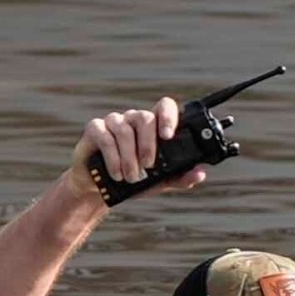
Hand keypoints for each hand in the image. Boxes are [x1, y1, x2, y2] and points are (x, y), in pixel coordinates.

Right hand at [67, 97, 197, 201]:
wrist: (101, 188)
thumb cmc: (133, 180)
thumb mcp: (158, 182)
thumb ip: (178, 177)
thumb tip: (200, 173)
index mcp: (153, 127)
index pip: (164, 106)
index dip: (168, 116)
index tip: (168, 136)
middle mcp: (133, 119)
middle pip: (144, 118)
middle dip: (148, 144)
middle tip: (148, 166)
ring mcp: (113, 122)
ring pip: (124, 130)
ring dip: (129, 157)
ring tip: (131, 178)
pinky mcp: (95, 129)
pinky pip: (105, 138)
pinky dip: (113, 158)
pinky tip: (116, 173)